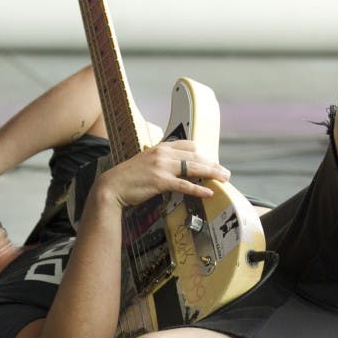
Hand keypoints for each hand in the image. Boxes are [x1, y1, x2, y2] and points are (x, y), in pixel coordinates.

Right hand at [96, 140, 229, 209]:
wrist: (112, 186)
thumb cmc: (128, 177)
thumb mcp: (147, 162)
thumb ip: (162, 162)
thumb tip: (177, 168)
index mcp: (161, 147)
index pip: (188, 145)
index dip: (203, 154)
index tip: (212, 161)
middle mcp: (163, 154)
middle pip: (195, 156)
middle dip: (213, 164)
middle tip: (225, 172)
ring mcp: (162, 167)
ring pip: (194, 168)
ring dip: (212, 173)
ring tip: (223, 179)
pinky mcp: (160, 181)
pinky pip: (185, 185)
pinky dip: (199, 189)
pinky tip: (209, 192)